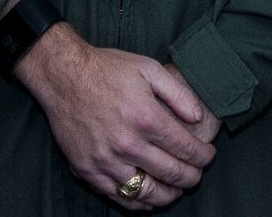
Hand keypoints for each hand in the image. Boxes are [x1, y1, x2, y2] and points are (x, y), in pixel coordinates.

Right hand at [16, 24, 216, 209]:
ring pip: (147, 192)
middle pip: (171, 174)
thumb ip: (178, 94)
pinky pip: (117, 196)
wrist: (63, 75)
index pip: (186, 149)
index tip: (208, 156)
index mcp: (146, 118)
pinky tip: (147, 198)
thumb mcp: (149, 68)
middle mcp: (127, 144)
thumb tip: (198, 118)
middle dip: (191, 177)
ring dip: (168, 195)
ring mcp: (106, 160)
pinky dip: (137, 202)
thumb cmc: (107, 69)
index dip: (203, 156)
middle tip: (197, 174)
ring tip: (176, 189)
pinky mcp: (87, 169)